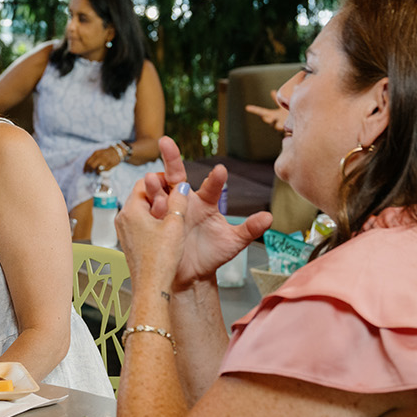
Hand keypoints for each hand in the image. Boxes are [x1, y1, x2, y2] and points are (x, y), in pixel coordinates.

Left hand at [83, 147, 121, 174]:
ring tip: (96, 172)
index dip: (85, 168)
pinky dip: (102, 172)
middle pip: (91, 166)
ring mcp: (105, 160)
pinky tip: (101, 171)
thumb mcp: (98, 153)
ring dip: (96, 172)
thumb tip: (86, 166)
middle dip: (89, 170)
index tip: (84, 171)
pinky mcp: (110, 164)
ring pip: (98, 170)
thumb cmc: (105, 153)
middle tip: (90, 172)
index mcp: (96, 153)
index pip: (88, 162)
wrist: (116, 151)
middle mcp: (100, 156)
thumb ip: (92, 158)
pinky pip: (104, 170)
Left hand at [116, 178, 188, 290]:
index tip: (175, 183)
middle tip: (177, 196)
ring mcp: (124, 231)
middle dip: (160, 194)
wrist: (151, 287)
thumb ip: (178, 202)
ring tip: (174, 213)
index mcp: (131, 211)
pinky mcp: (129, 242)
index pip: (144, 183)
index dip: (161, 180)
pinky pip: (140, 224)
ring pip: (142, 210)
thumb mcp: (175, 225)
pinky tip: (167, 229)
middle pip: (142, 196)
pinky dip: (153, 221)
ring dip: (157, 208)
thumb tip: (181, 186)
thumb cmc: (160, 260)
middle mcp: (123, 219)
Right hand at [133, 137, 270, 288]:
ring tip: (151, 179)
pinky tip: (147, 204)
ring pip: (160, 192)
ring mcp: (168, 211)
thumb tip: (269, 218)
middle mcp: (185, 201)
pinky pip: (149, 212)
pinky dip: (147, 207)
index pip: (211, 187)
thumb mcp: (232, 242)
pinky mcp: (154, 224)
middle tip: (165, 142)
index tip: (221, 170)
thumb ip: (249, 229)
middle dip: (170, 157)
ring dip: (154, 185)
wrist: (192, 274)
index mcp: (205, 202)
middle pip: (176, 175)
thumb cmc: (212, 254)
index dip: (216, 179)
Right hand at [244, 89, 287, 131]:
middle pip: (267, 120)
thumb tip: (272, 91)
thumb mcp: (282, 108)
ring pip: (277, 127)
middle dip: (266, 118)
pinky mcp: (287, 132)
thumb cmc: (287, 117)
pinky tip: (289, 131)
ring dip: (278, 125)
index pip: (261, 112)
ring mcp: (280, 128)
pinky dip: (288, 132)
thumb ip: (277, 101)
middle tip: (264, 116)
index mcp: (271, 116)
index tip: (247, 107)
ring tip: (279, 125)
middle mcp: (273, 122)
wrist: (294, 126)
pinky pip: (286, 133)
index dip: (254, 110)